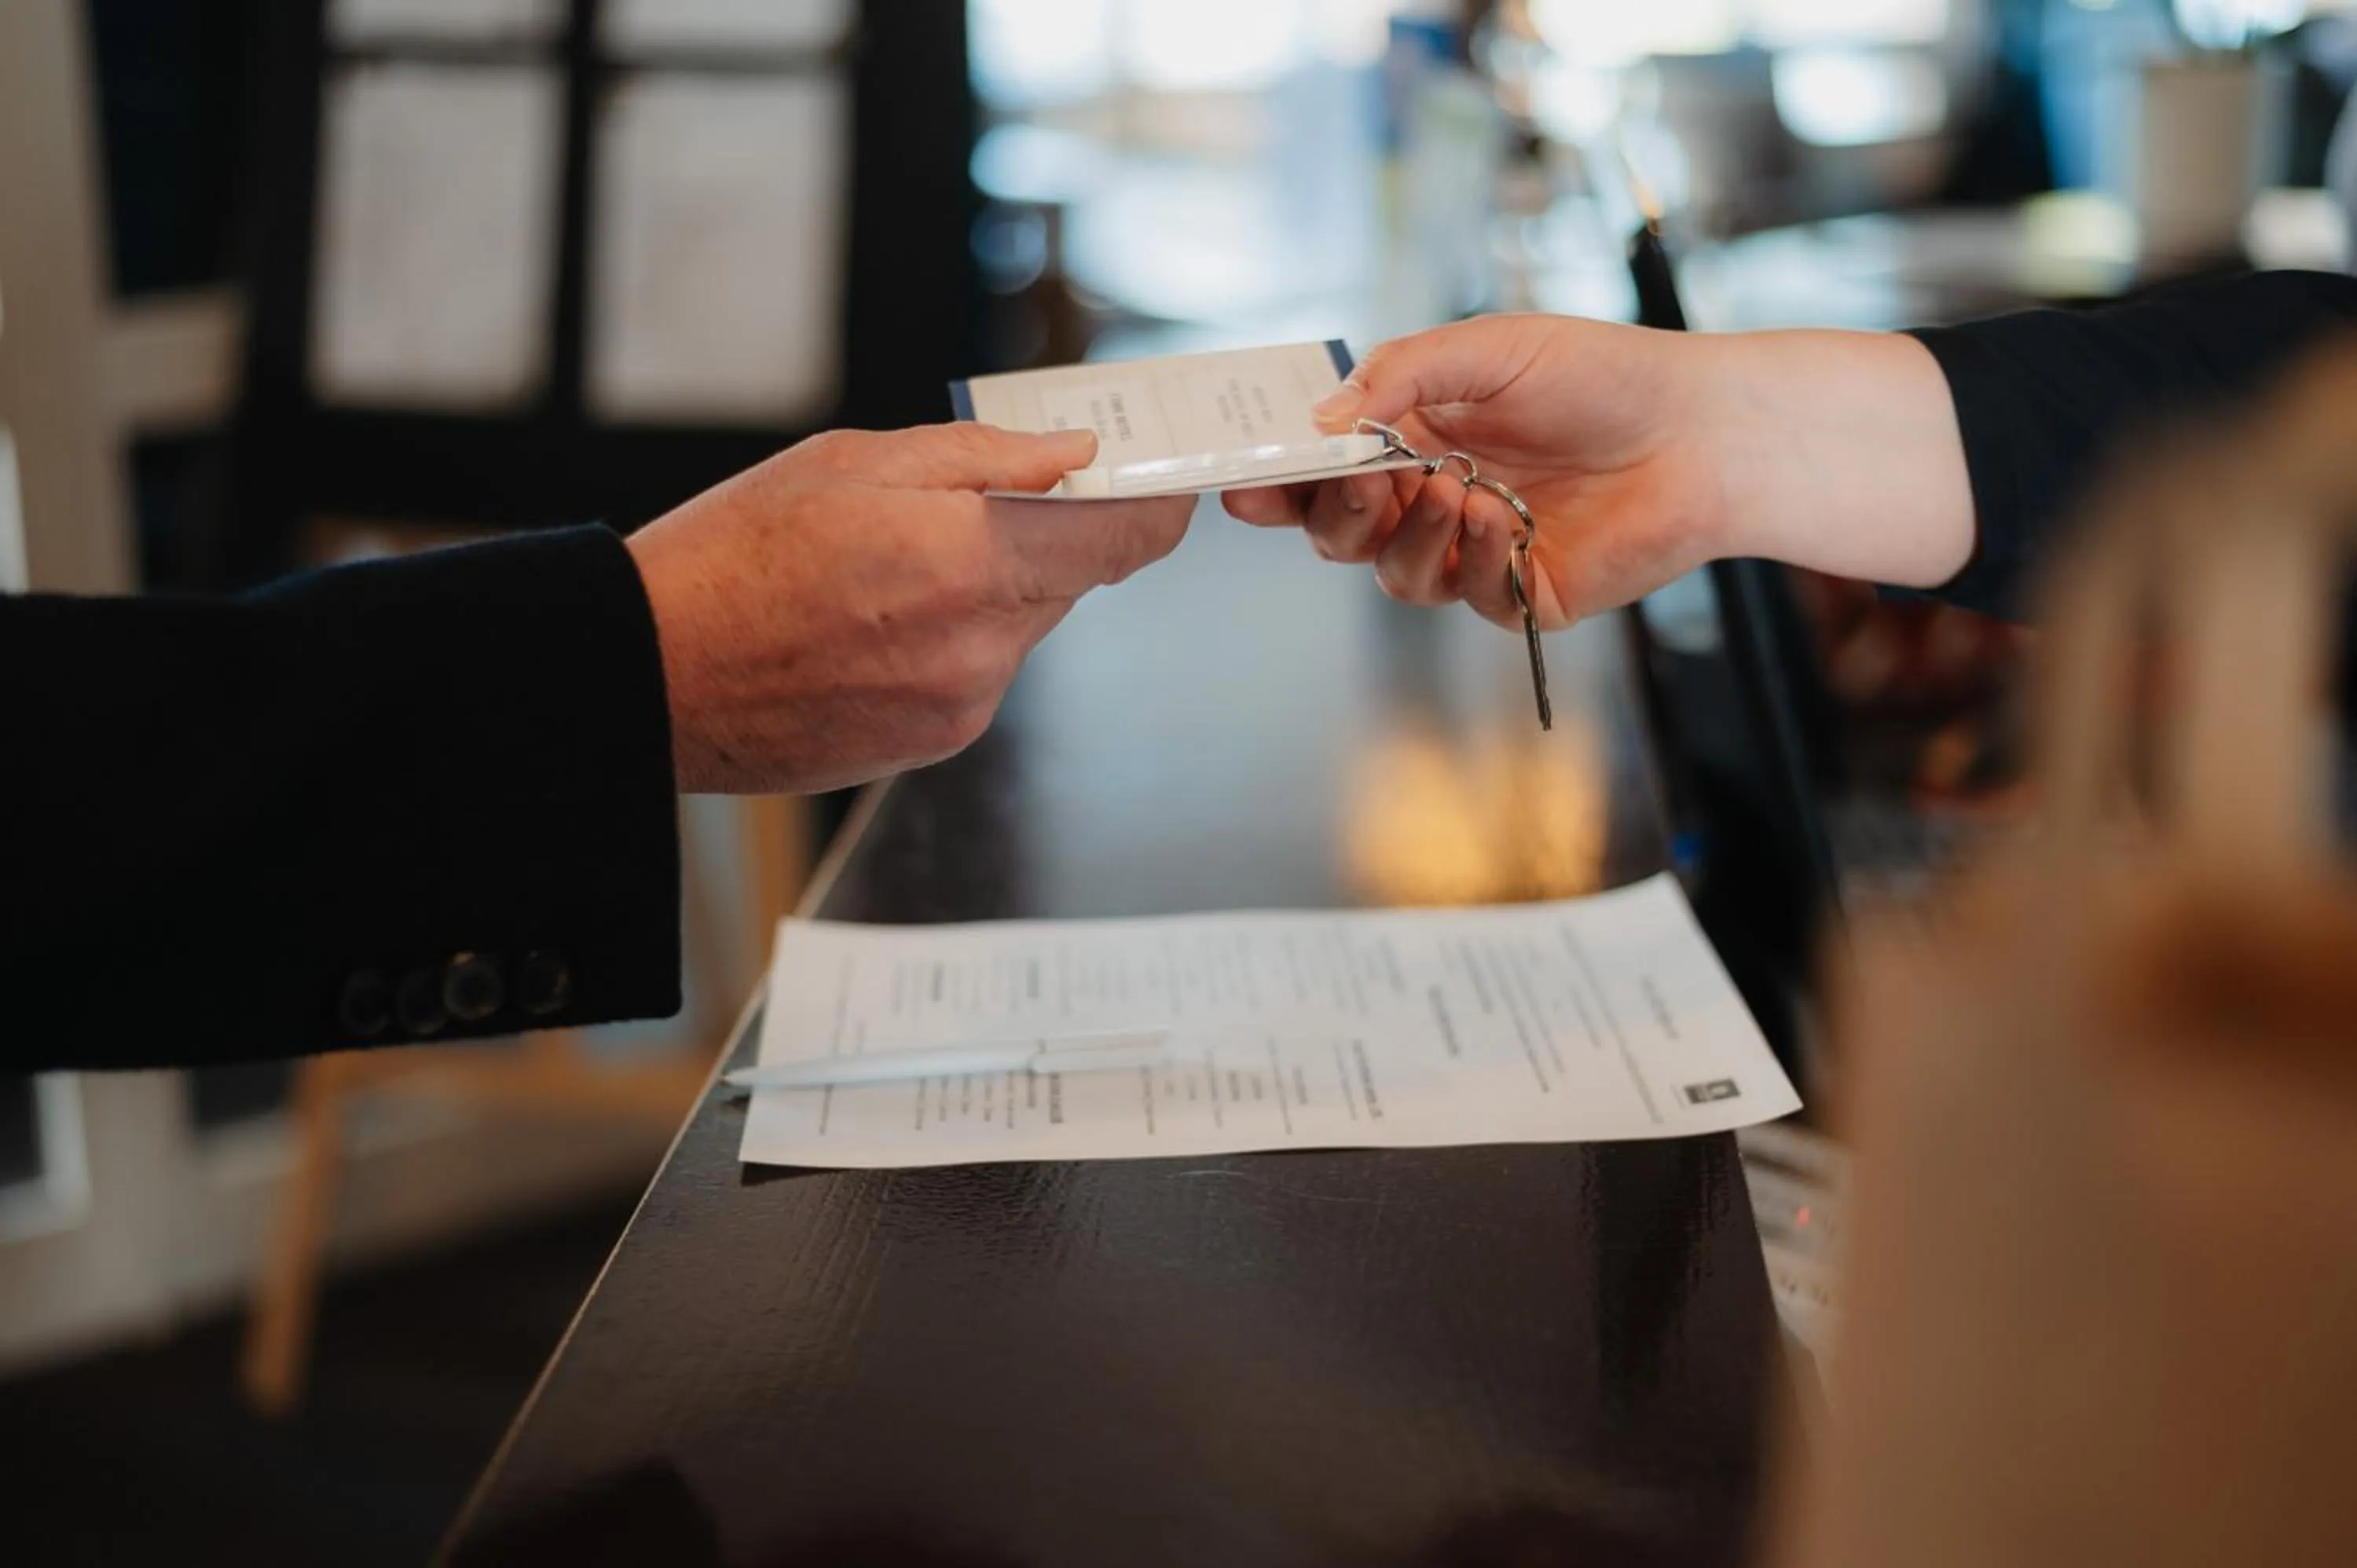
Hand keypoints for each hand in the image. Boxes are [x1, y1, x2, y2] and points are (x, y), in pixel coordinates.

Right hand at [628, 424, 1191, 793]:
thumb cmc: (733, 556)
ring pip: (1018, 628)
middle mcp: (981, 649)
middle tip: (956, 511)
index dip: (1150, 507)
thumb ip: (984, 458)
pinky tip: (865, 628)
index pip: (1124, 540)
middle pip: (1068, 580)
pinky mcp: (932, 744)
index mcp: (970, 564)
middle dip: (1034, 540)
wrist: (649, 674)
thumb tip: (1072, 453)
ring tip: (877, 576)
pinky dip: (945, 642)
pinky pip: (975, 675)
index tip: (1152, 486)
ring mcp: (960, 707)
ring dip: (981, 593)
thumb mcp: (854, 462)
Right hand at [1224, 314, 1974, 629]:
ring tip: (1457, 488)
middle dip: (1337, 513)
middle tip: (1365, 482)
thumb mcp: (1488, 348)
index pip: (1323, 472)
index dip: (1279, 482)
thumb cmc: (1601, 375)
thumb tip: (1322, 418)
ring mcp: (1472, 553)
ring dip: (1411, 532)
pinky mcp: (1517, 595)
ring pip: (1393, 574)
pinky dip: (1467, 555)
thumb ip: (1398, 375)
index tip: (1249, 480)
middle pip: (1339, 534)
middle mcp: (1433, 499)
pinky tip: (1501, 515)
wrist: (1698, 432)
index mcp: (1413, 438)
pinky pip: (1460, 595)